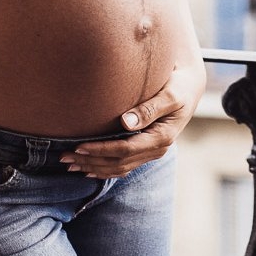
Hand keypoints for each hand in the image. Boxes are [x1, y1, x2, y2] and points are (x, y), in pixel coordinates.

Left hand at [59, 61, 206, 178]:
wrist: (190, 89)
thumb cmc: (179, 87)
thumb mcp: (170, 94)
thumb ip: (149, 108)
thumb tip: (126, 122)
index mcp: (162, 137)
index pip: (124, 149)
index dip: (100, 150)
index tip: (78, 147)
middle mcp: (157, 149)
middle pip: (118, 163)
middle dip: (91, 162)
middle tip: (64, 157)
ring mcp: (151, 152)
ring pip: (119, 168)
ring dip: (93, 168)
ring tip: (69, 164)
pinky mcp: (146, 150)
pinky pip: (123, 166)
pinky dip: (104, 169)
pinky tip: (87, 169)